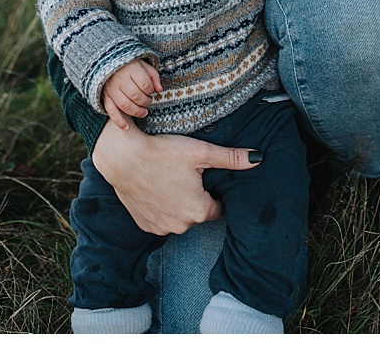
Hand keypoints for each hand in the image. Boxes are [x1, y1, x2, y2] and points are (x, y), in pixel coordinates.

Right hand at [91, 120, 261, 235]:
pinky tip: (154, 191)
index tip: (198, 176)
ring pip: (180, 218)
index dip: (211, 191)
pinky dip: (160, 209)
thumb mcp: (199, 152)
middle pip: (198, 213)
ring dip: (177, 205)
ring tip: (166, 181)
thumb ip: (231, 158)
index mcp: (200, 210)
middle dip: (194, 198)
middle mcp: (182, 225)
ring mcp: (162, 227)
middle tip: (181, 176)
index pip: (218, 207)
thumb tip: (259, 158)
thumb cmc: (161, 151)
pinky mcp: (145, 225)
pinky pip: (161, 220)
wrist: (120, 155)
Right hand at [100, 58, 159, 130]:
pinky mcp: (105, 97)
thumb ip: (153, 75)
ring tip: (143, 113)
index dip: (150, 90)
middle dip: (145, 102)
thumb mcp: (142, 64)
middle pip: (136, 96)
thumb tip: (159, 89)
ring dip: (137, 112)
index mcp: (130, 69)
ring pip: (125, 105)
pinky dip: (118, 121)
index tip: (151, 90)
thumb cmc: (128, 64)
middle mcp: (119, 79)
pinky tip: (126, 128)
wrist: (105, 61)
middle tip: (148, 101)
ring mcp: (111, 89)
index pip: (145, 84)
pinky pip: (111, 111)